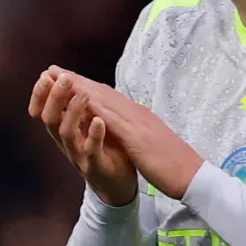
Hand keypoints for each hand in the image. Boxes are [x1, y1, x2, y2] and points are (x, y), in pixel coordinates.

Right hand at [28, 67, 137, 205]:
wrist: (120, 183)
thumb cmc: (104, 147)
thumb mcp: (85, 122)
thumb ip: (72, 103)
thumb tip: (55, 73)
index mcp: (62, 130)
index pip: (40, 112)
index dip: (39, 95)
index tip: (46, 75)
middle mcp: (66, 143)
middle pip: (49, 119)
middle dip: (55, 97)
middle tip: (65, 78)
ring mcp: (79, 155)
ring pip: (66, 134)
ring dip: (72, 111)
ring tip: (83, 94)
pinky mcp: (96, 167)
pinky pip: (91, 152)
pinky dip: (94, 135)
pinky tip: (99, 121)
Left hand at [66, 76, 204, 199]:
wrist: (193, 176)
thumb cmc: (173, 162)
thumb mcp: (149, 141)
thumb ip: (136, 130)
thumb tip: (123, 125)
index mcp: (138, 116)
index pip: (108, 96)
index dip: (85, 86)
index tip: (65, 78)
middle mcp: (136, 113)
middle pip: (102, 92)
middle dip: (76, 80)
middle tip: (52, 69)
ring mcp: (138, 123)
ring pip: (105, 101)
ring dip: (80, 88)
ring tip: (58, 78)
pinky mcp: (138, 137)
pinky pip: (113, 121)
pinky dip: (96, 109)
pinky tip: (80, 102)